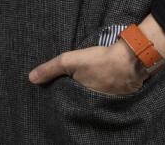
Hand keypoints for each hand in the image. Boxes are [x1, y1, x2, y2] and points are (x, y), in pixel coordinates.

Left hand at [28, 42, 146, 96]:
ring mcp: (112, 102)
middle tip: (75, 82)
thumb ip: (51, 69)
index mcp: (83, 101)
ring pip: (96, 98)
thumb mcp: (70, 61)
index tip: (60, 88)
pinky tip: (104, 80)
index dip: (64, 96)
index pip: (69, 102)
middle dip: (78, 94)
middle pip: (83, 101)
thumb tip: (31, 78)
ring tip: (89, 80)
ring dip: (92, 91)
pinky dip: (105, 89)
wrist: (133, 58)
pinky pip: (110, 95)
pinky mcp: (123, 96)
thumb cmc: (101, 60)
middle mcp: (98, 106)